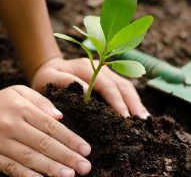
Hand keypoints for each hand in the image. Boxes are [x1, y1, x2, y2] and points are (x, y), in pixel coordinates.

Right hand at [0, 86, 90, 176]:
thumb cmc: (0, 102)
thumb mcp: (19, 92)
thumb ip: (41, 102)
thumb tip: (60, 117)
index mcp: (22, 108)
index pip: (51, 126)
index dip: (70, 139)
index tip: (86, 150)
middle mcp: (11, 124)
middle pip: (43, 143)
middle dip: (66, 156)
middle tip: (85, 167)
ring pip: (28, 157)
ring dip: (50, 168)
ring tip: (69, 176)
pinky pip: (9, 167)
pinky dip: (26, 175)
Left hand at [32, 57, 149, 118]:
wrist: (48, 69)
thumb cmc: (46, 78)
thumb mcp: (49, 79)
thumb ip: (65, 83)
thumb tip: (86, 93)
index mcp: (86, 67)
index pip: (106, 85)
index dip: (116, 101)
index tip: (124, 118)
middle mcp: (100, 67)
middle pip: (121, 85)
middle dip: (132, 104)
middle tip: (140, 123)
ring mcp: (106, 71)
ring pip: (126, 86)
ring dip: (136, 102)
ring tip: (144, 121)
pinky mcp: (108, 78)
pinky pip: (124, 88)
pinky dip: (132, 100)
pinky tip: (138, 113)